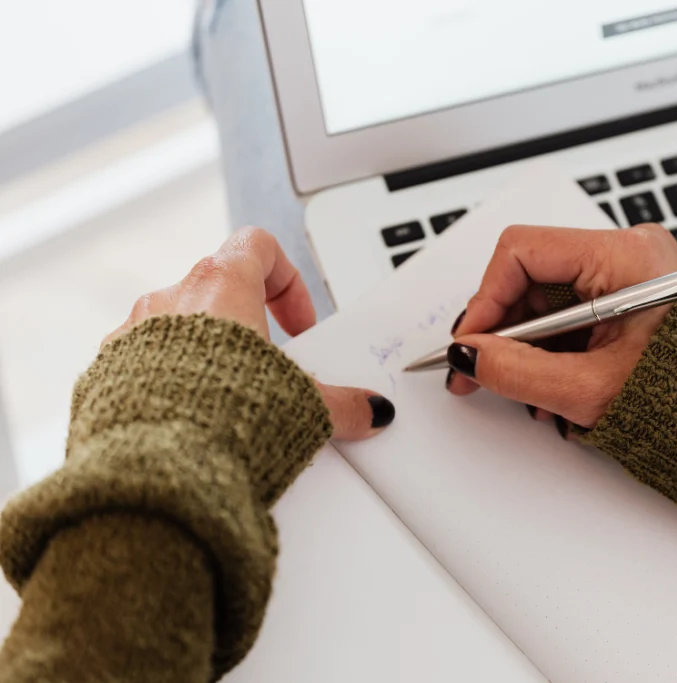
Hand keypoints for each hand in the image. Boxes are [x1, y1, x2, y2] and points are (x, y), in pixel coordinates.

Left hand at [105, 228, 393, 438]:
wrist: (154, 468)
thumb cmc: (217, 418)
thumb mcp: (302, 406)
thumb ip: (342, 403)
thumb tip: (369, 410)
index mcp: (219, 286)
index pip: (258, 246)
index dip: (287, 281)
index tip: (297, 325)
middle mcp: (170, 300)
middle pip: (218, 289)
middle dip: (249, 327)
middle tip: (270, 368)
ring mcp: (132, 334)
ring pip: (177, 327)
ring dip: (207, 354)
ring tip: (231, 400)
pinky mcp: (107, 373)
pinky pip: (144, 363)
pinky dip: (171, 382)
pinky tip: (193, 421)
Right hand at [447, 223, 676, 430]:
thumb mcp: (589, 388)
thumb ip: (518, 370)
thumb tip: (469, 356)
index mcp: (627, 256)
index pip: (523, 251)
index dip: (486, 298)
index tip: (470, 341)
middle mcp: (628, 252)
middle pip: (532, 274)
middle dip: (503, 328)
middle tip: (478, 370)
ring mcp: (629, 272)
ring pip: (546, 297)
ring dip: (525, 344)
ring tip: (523, 390)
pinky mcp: (629, 294)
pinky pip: (570, 310)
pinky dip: (551, 346)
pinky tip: (547, 381)